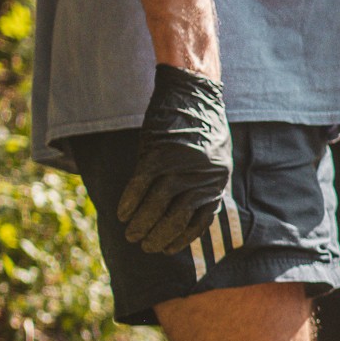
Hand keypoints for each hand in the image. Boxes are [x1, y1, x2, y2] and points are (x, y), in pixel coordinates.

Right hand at [115, 63, 233, 254]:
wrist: (193, 91)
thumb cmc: (201, 126)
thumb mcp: (212, 158)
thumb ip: (200, 183)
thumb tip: (184, 211)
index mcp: (217, 181)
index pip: (200, 220)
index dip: (182, 238)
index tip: (168, 249)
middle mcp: (202, 177)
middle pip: (177, 216)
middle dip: (159, 236)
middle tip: (145, 247)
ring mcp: (180, 165)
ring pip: (157, 204)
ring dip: (142, 223)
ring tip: (131, 236)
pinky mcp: (159, 153)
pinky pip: (141, 184)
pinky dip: (130, 201)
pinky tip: (122, 214)